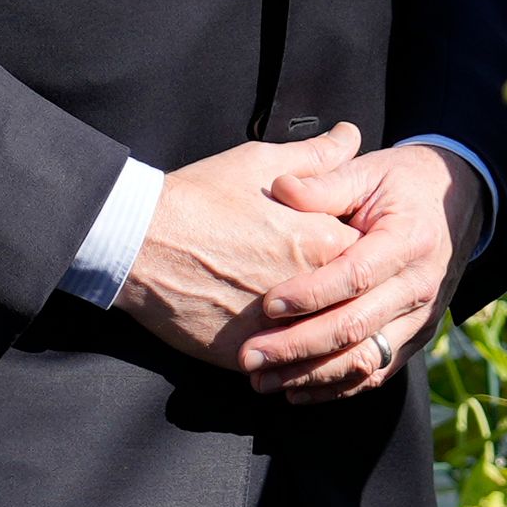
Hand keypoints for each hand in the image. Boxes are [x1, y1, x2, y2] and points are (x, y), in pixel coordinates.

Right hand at [117, 124, 366, 370]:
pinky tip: (285, 362)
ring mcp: (275, 327)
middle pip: (351, 306)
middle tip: (341, 302)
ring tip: (318, 336)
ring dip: (324, 345)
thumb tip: (351, 135)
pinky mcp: (241, 354)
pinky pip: (280, 371)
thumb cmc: (198, 196)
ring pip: (320, 347)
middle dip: (351, 306)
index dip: (365, 259)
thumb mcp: (260, 162)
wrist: (136, 239)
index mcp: (321, 241)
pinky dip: (287, 369)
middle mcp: (307, 288)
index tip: (353, 256)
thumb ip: (317, 157)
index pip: (370, 260)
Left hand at [239, 140, 480, 403]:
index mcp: (409, 240)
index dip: (311, 294)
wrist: (459, 202)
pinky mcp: (415, 337)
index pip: (356, 275)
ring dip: (311, 375)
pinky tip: (295, 390)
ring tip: (263, 381)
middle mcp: (420, 285)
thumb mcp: (368, 171)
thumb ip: (325, 183)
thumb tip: (280, 188)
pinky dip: (335, 387)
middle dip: (299, 346)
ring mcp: (421, 317)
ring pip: (364, 359)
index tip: (267, 304)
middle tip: (250, 356)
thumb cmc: (402, 183)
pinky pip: (375, 372)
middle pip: (356, 327)